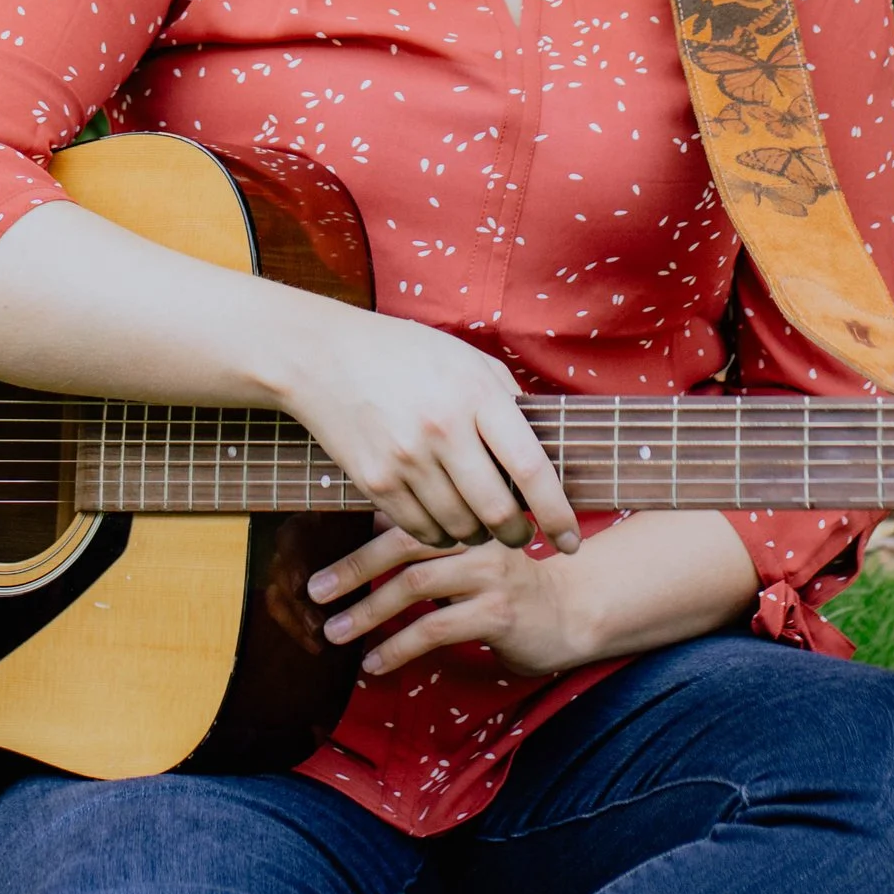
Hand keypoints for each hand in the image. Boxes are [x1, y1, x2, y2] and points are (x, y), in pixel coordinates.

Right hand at [278, 311, 578, 554]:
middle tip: (522, 535)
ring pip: (460, 528)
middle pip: (497, 511)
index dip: (558, 512)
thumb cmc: (404, 354)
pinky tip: (445, 518)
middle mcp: (442, 429)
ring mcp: (405, 459)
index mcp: (475, 395)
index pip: (531, 468)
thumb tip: (544, 448)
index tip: (571, 539)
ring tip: (481, 522)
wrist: (321, 357)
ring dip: (479, 536)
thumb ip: (506, 400)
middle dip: (518, 535)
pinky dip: (442, 535)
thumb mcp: (465, 359)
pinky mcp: (374, 481)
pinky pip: (422, 530)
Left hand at [307, 522, 595, 679]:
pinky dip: (398, 646)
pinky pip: (435, 628)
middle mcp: (476, 538)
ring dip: (367, 612)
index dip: (358, 546)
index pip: (404, 523)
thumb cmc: (516, 583)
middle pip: (403, 548)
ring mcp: (488, 575)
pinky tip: (375, 663)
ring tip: (335, 632)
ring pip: (413, 587)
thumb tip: (376, 520)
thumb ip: (431, 537)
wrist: (576, 612)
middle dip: (352, 571)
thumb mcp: (473, 552)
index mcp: (466, 519)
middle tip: (315, 593)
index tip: (318, 568)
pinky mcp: (497, 613)